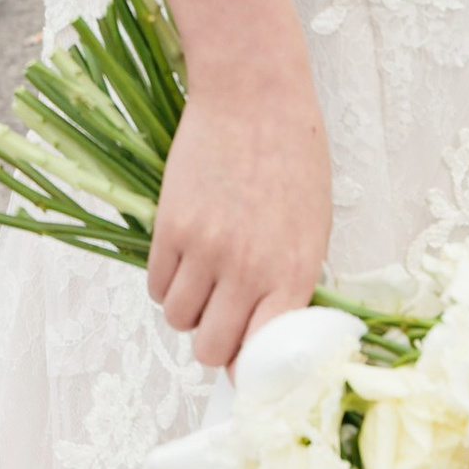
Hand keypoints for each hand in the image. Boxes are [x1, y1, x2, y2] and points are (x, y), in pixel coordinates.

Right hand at [147, 34, 331, 371]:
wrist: (254, 97)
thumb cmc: (293, 157)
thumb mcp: (311, 227)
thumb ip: (291, 282)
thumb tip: (267, 331)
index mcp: (292, 272)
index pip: (264, 355)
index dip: (252, 371)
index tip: (247, 368)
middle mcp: (248, 270)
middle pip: (211, 350)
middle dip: (214, 344)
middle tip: (221, 319)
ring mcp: (205, 250)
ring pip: (178, 320)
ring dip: (189, 310)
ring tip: (203, 279)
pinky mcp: (170, 227)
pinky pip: (156, 286)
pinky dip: (167, 283)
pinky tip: (184, 258)